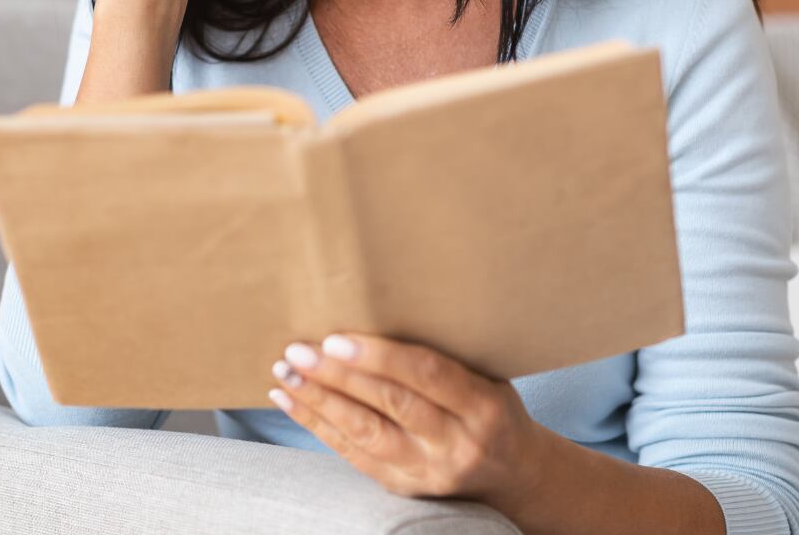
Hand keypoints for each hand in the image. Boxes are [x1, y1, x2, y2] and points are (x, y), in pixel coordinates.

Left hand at [269, 332, 544, 504]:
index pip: (428, 376)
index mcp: (485, 406)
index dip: (381, 357)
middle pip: (391, 404)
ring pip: (366, 432)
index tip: (337, 338)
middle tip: (299, 350)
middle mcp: (458, 442)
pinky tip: (293, 402)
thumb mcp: (491, 378)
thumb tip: (383, 312)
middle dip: (339, 376)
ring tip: (286, 374)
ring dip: (320, 401)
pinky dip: (319, 426)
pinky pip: (354, 455)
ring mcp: (429, 470)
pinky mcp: (404, 486)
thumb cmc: (495, 408)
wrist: (512, 471)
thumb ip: (449, 357)